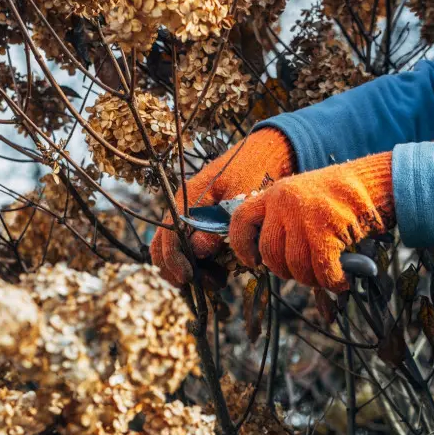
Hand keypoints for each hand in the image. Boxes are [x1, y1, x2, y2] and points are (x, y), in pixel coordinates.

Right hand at [150, 127, 294, 284]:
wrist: (270, 152)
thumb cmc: (257, 168)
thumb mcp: (241, 194)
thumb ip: (218, 223)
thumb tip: (198, 251)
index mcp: (188, 197)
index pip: (168, 234)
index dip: (174, 259)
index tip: (188, 278)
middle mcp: (184, 207)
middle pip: (163, 245)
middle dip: (178, 269)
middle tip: (210, 283)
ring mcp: (192, 215)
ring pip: (175, 249)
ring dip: (191, 268)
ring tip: (218, 279)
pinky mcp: (204, 222)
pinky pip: (191, 247)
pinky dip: (201, 263)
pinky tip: (221, 270)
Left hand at [229, 152, 393, 292]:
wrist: (373, 184)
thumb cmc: (335, 199)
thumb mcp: (299, 199)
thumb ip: (280, 221)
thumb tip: (264, 259)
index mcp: (273, 194)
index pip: (240, 221)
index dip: (241, 247)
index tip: (253, 262)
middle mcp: (283, 202)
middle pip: (269, 251)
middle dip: (284, 271)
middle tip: (300, 273)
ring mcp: (304, 215)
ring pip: (295, 264)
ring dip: (311, 279)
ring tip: (324, 277)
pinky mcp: (327, 229)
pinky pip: (321, 268)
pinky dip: (332, 281)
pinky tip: (341, 281)